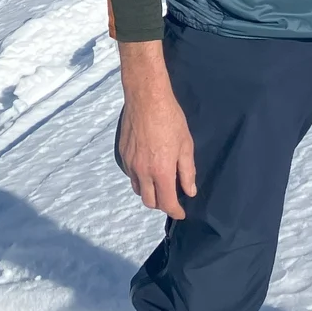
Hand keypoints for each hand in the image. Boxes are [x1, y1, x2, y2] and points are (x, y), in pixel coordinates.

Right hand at [117, 40, 196, 219]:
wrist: (146, 98)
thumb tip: (189, 191)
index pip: (166, 203)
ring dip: (149, 192)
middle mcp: (143, 171)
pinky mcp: (123, 154)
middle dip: (161, 204)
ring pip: (138, 189)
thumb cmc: (170, 119)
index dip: (175, 211)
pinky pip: (130, 174)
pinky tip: (148, 168)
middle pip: (149, 201)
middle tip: (171, 198)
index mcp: (161, 171)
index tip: (181, 212)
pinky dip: (140, 178)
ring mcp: (130, 163)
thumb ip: (187, 172)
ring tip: (159, 183)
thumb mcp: (186, 145)